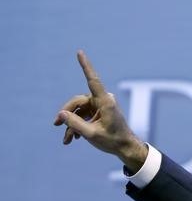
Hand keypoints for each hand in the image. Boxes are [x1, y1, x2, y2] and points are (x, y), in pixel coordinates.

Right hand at [54, 50, 147, 170]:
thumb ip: (75, 123)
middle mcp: (104, 100)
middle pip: (78, 102)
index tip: (80, 52)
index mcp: (105, 102)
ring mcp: (102, 106)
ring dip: (72, 124)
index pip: (93, 81)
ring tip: (67, 140)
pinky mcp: (100, 111)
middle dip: (67, 114)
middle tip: (56, 125)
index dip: (86, 66)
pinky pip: (85, 115)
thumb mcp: (91, 134)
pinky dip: (78, 125)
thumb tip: (61, 113)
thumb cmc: (113, 141)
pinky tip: (72, 138)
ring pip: (80, 110)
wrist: (126, 148)